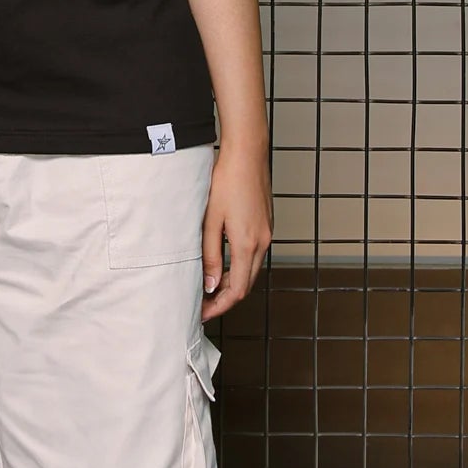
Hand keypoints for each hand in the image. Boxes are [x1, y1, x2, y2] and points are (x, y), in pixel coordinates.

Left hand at [201, 142, 272, 318]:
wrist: (247, 154)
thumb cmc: (226, 181)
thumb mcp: (210, 221)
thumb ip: (210, 256)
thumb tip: (209, 285)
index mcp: (247, 244)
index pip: (237, 290)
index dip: (219, 306)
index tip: (202, 314)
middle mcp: (262, 242)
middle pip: (245, 284)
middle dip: (224, 298)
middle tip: (201, 304)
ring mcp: (266, 234)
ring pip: (250, 270)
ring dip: (231, 283)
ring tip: (208, 287)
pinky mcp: (265, 225)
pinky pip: (253, 255)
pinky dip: (238, 267)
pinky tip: (222, 265)